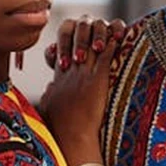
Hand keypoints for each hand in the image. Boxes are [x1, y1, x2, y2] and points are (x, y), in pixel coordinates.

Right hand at [40, 18, 122, 164]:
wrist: (71, 137)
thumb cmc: (60, 130)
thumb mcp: (47, 109)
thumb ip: (49, 96)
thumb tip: (48, 89)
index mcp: (59, 80)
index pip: (63, 52)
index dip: (71, 43)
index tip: (79, 40)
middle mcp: (70, 73)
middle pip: (76, 43)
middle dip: (86, 33)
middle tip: (97, 28)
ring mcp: (84, 74)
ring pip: (91, 45)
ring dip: (101, 35)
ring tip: (110, 28)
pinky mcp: (97, 80)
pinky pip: (105, 55)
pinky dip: (112, 44)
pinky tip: (118, 36)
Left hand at [43, 15, 125, 71]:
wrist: (92, 78)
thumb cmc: (76, 71)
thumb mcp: (64, 67)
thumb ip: (53, 57)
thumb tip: (51, 50)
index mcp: (70, 30)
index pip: (65, 32)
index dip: (63, 47)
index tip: (64, 65)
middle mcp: (85, 25)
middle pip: (82, 26)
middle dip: (80, 42)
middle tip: (80, 59)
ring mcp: (101, 26)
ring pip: (99, 24)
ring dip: (98, 36)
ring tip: (98, 49)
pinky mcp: (117, 29)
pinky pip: (118, 24)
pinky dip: (117, 29)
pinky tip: (117, 38)